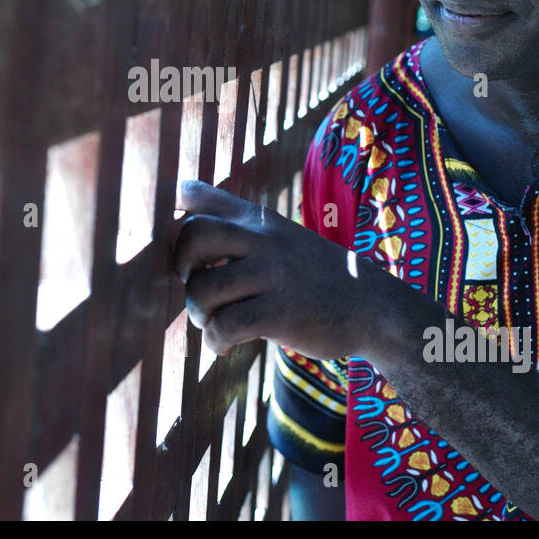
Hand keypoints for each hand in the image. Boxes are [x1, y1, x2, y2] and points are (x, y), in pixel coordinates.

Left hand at [170, 179, 385, 360]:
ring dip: (199, 314)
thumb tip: (177, 219)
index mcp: (257, 219)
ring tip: (215, 322)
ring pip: (204, 289)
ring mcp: (273, 275)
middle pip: (192, 234)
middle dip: (179, 266)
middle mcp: (263, 239)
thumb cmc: (313, 276)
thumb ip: (236, 227)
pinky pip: (225, 326)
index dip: (168, 208)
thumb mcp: (279, 237)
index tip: (165, 233)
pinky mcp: (281, 313)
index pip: (198, 193)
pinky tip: (226, 344)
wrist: (373, 306)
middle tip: (194, 284)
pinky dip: (215, 341)